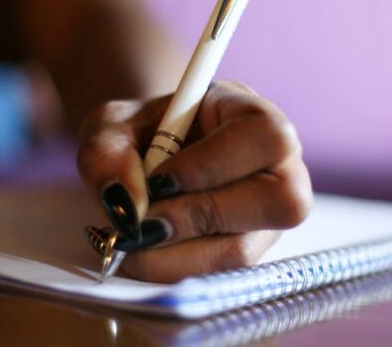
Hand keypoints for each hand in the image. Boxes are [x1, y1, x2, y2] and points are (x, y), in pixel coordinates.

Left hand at [77, 81, 311, 282]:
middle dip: (204, 215)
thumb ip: (108, 154)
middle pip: (284, 201)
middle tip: (148, 219)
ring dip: (180, 253)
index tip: (158, 179)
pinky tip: (147, 251)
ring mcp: (266, 216)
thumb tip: (127, 206)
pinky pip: (220, 275)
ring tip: (136, 238)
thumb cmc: (139, 133)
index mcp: (253, 116)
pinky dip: (175, 269)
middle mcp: (277, 167)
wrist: (142, 161)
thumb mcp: (111, 126)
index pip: (267, 138)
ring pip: (247, 249)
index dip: (214, 164)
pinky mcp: (246, 250)